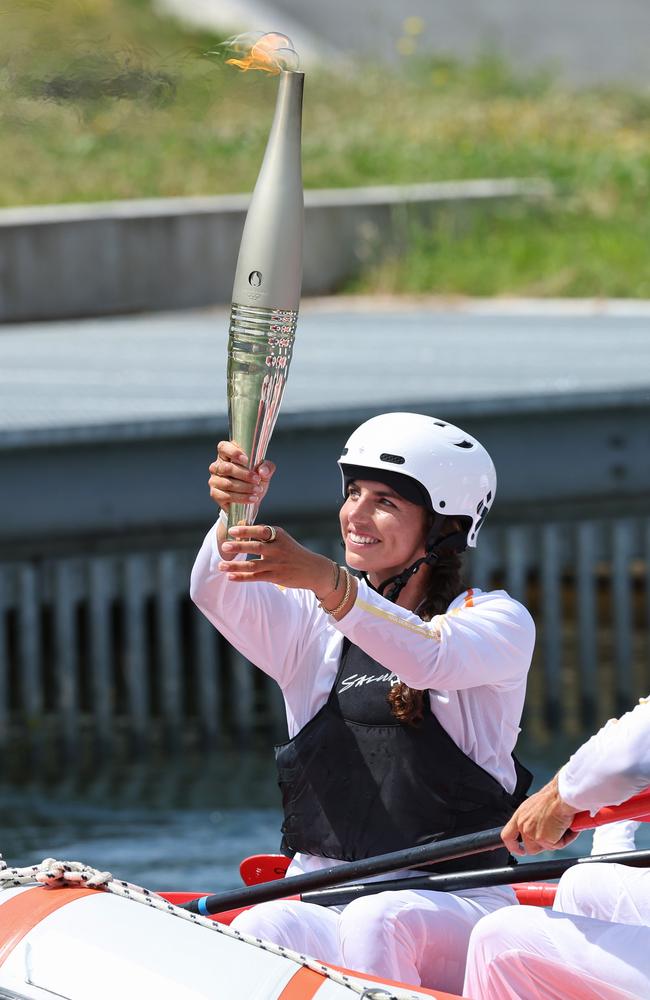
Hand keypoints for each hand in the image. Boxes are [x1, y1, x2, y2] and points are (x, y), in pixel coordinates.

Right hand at [208, 441, 275, 511]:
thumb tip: (263, 471)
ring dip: (245, 487)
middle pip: (227, 468)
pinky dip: (241, 498)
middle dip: (244, 474)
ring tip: (257, 490)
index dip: (233, 452)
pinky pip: (226, 496)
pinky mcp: (215, 494)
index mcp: (227, 455)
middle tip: (257, 479)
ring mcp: (214, 480)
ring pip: (227, 483)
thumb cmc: (254, 481)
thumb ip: (267, 467)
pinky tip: (251, 498)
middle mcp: (218, 466)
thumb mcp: (264, 472)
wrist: (251, 500)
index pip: (223, 447)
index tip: (246, 459)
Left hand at [219, 524, 335, 595]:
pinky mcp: (276, 577)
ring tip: (221, 565)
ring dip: (236, 566)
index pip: (261, 531)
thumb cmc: (292, 552)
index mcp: (278, 536)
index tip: (232, 530)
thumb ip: (264, 535)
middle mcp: (278, 549)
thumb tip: (241, 527)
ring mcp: (277, 564)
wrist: (313, 569)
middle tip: (224, 546)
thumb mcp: (282, 539)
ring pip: (253, 565)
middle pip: (256, 547)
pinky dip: (242, 577)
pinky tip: (230, 577)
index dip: (246, 530)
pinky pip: (256, 577)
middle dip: (239, 547)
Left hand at [501, 774, 578, 855]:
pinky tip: (568, 827)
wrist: (561, 795)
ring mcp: (532, 833)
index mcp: (520, 816)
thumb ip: (533, 818)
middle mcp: (523, 825)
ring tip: (562, 826)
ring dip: (556, 841)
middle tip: (554, 836)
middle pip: (530, 847)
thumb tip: (540, 825)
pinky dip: (565, 839)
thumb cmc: (553, 796)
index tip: (519, 850)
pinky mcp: (543, 839)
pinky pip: (557, 845)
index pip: (508, 836)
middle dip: (543, 845)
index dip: (513, 846)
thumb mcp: (535, 806)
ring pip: (545, 848)